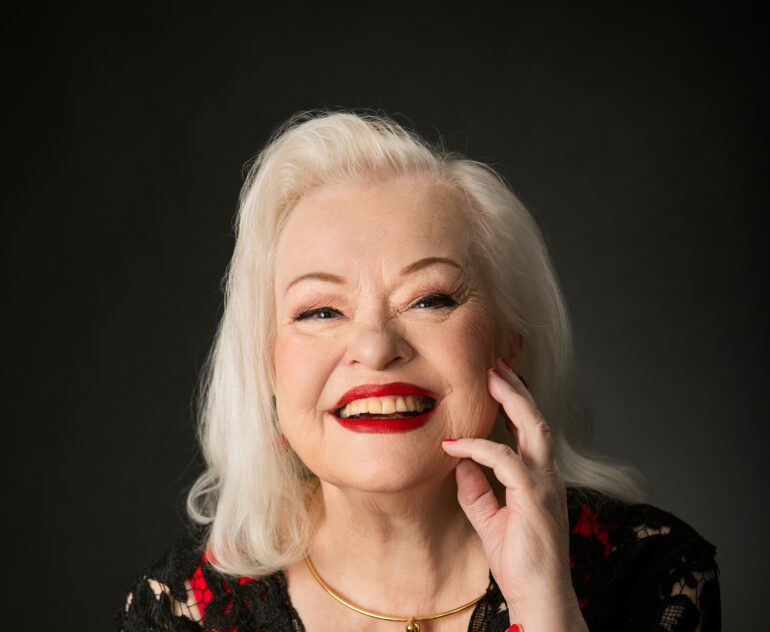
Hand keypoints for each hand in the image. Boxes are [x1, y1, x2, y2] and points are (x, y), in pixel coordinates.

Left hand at [441, 358, 587, 631]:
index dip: (515, 402)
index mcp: (539, 479)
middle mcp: (547, 477)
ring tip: (491, 378)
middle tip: (495, 364)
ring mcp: (545, 487)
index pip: (529, 430)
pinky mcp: (535, 501)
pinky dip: (480, 448)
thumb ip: (476, 491)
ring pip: (533, 430)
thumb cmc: (519, 563)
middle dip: (516, 389)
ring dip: (512, 401)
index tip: (495, 380)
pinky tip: (456, 445)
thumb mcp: (489, 521)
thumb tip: (459, 462)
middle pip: (536, 420)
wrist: (539, 599)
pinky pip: (506, 462)